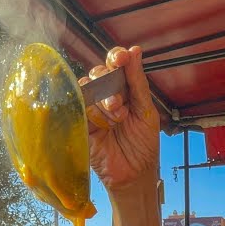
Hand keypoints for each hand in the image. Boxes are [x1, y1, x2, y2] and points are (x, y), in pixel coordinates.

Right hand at [84, 46, 159, 190]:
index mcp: (125, 89)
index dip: (116, 57)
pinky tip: (102, 126)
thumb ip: (137, 82)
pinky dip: (91, 113)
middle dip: (110, 85)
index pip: (115, 64)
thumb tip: (135, 51)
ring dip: (103, 103)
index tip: (121, 58)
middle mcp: (106, 95)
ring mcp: (92, 109)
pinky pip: (78, 107)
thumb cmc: (143, 144)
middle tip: (120, 105)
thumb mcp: (146, 111)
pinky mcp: (81, 123)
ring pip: (87, 89)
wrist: (135, 174)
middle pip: (99, 73)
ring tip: (116, 121)